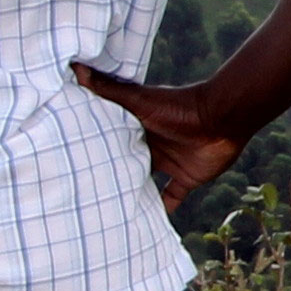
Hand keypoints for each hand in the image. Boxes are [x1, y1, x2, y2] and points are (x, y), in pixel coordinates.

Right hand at [72, 66, 238, 209]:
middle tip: (82, 194)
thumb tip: (76, 67)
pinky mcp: (186, 177)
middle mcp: (150, 146)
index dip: (92, 151)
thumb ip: (108, 89)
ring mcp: (168, 162)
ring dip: (132, 193)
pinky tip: (147, 223)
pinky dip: (164, 208)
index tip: (68, 164)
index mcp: (135, 128)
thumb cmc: (178, 107)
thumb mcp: (137, 100)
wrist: (222, 118)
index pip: (109, 141)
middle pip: (125, 164)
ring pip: (144, 182)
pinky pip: (172, 196)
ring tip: (107, 212)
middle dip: (109, 176)